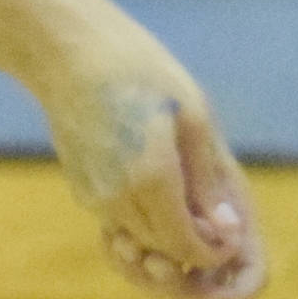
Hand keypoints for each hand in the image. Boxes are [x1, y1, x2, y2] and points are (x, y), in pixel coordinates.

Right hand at [37, 38, 266, 298]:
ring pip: (138, 235)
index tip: (229, 229)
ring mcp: (92, 194)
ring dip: (165, 226)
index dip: (213, 248)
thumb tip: (226, 227)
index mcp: (151, 180)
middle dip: (191, 240)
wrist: (68, 50)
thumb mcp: (192, 114)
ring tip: (184, 185)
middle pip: (163, 247)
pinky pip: (117, 216)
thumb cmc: (138, 70)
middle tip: (212, 209)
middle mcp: (117, 198)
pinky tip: (151, 171)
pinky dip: (140, 211)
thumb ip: (207, 179)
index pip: (187, 246)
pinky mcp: (78, 185)